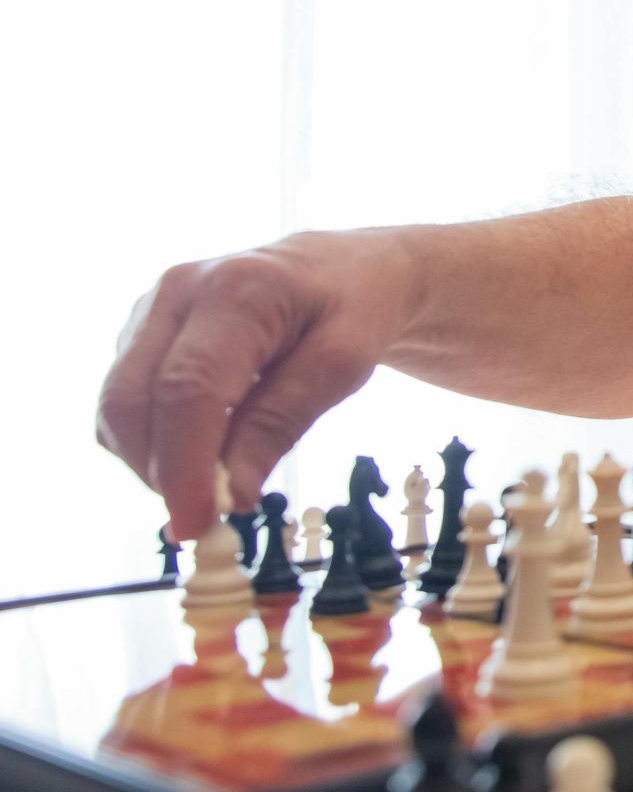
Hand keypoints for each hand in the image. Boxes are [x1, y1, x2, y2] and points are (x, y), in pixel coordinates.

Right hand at [96, 231, 419, 538]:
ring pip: (118, 406)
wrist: (347, 269)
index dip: (184, 464)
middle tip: (207, 518)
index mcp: (237, 291)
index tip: (197, 523)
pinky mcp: (142, 330)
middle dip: (160, 471)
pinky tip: (205, 445)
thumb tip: (233, 493)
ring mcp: (152, 309)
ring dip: (154, 459)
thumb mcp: (345, 363)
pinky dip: (153, 440)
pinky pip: (125, 401)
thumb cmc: (355, 310)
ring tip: (217, 477)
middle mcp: (178, 292)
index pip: (188, 388)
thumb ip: (285, 420)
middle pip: (133, 399)